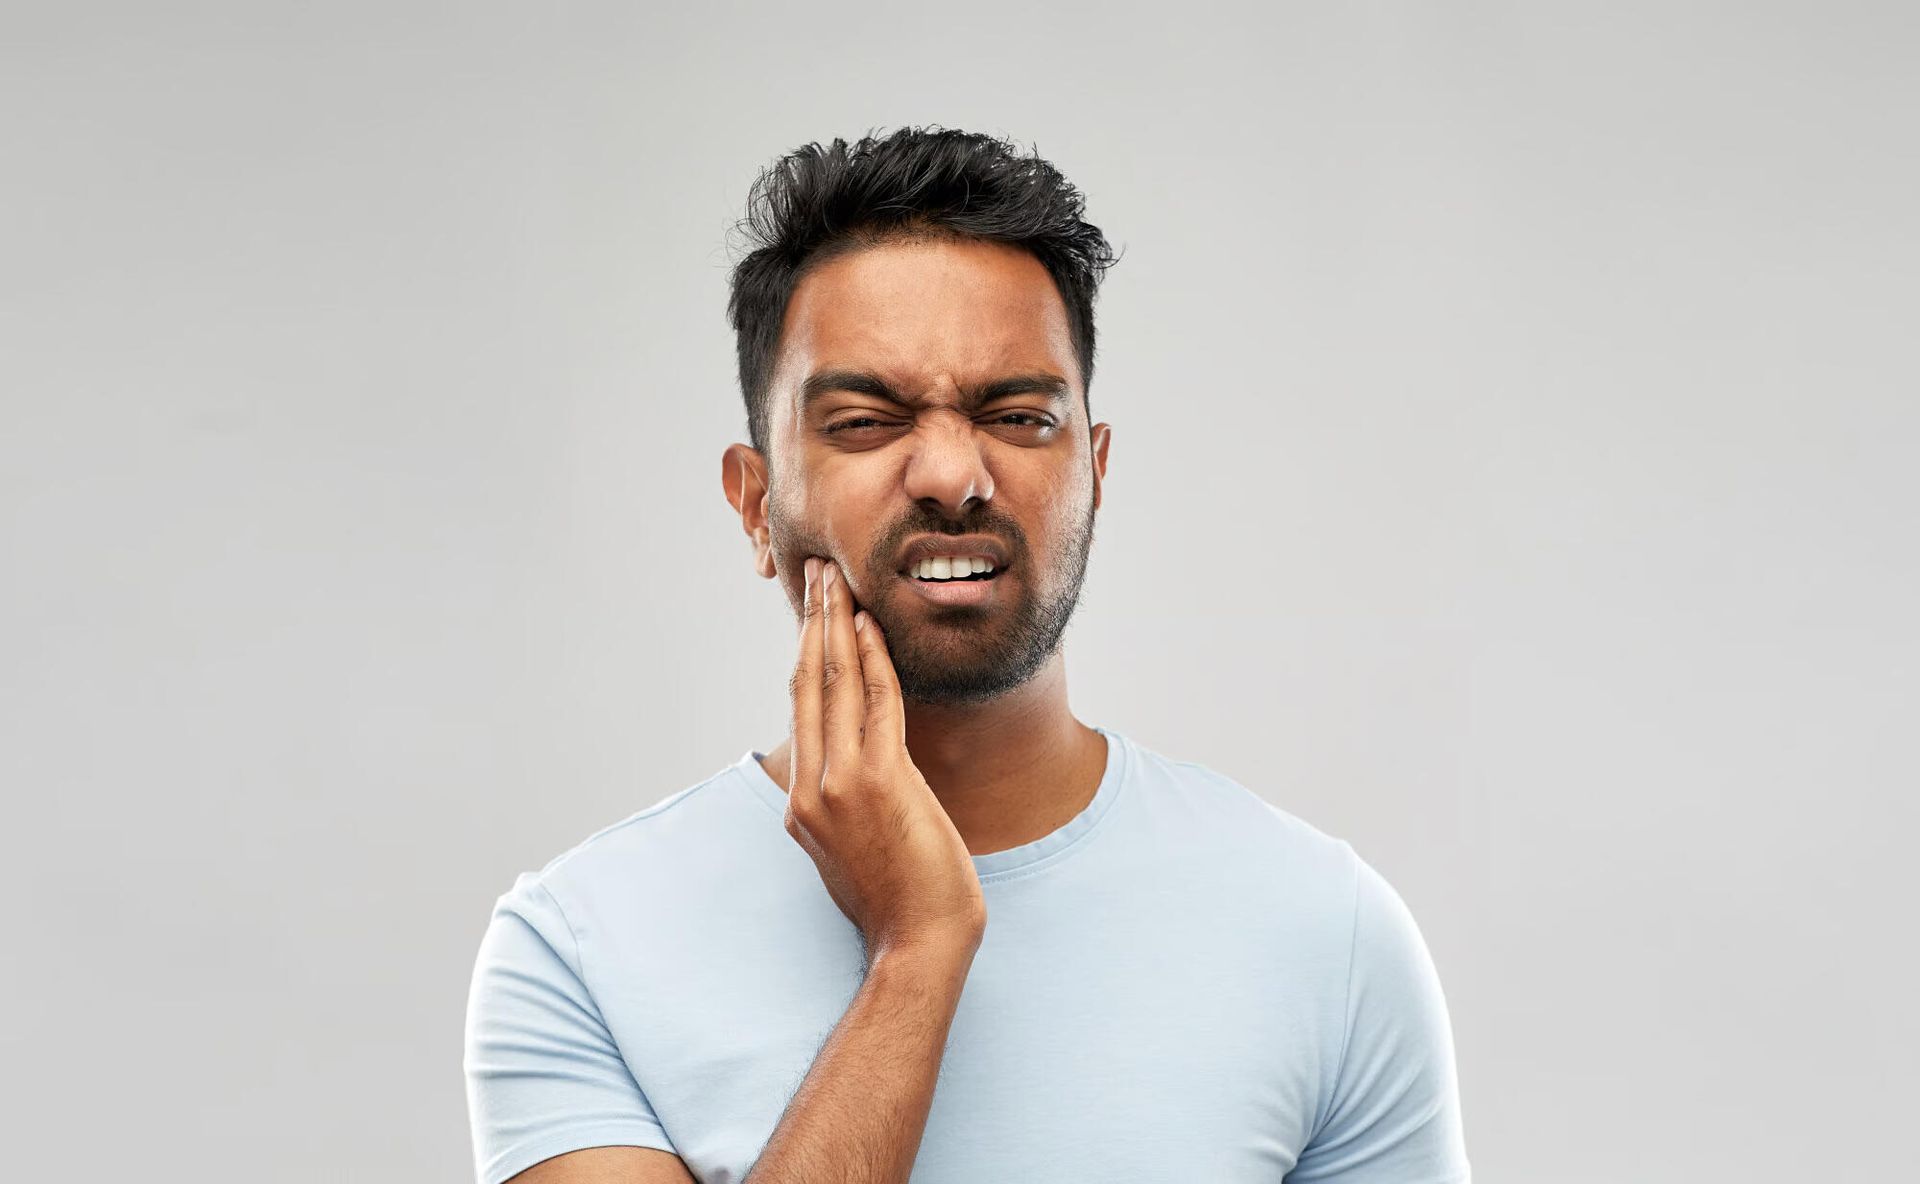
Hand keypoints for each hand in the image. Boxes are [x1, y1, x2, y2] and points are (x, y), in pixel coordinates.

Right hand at [783, 557, 987, 961]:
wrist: (918, 945)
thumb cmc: (899, 905)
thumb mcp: (854, 853)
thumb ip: (845, 807)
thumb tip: (853, 778)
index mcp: (801, 804)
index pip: (801, 709)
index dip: (806, 653)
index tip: (814, 612)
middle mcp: (811, 788)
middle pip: (808, 684)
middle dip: (813, 622)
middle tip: (817, 572)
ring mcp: (840, 784)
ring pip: (834, 685)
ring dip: (838, 625)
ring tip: (839, 580)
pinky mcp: (878, 783)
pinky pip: (875, 705)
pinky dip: (873, 660)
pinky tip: (872, 626)